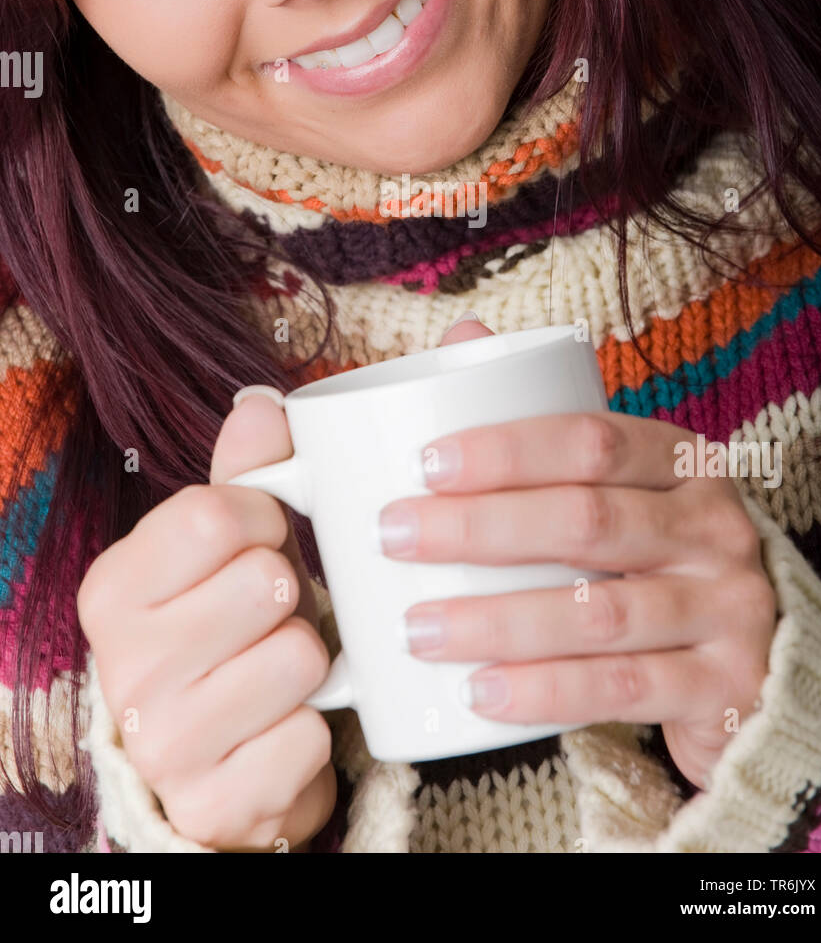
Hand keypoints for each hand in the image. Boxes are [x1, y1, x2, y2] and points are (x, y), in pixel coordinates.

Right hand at [77, 389, 336, 849]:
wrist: (222, 761)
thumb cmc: (226, 632)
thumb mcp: (225, 548)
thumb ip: (244, 474)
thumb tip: (264, 405)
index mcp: (114, 589)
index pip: (212, 515)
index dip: (264, 518)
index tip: (265, 537)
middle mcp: (124, 668)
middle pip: (264, 583)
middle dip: (291, 593)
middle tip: (272, 615)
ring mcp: (163, 745)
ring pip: (299, 658)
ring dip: (311, 662)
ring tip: (280, 668)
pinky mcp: (214, 805)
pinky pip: (312, 736)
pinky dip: (315, 729)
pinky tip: (283, 728)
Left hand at [377, 319, 778, 789]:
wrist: (756, 663)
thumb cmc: (654, 558)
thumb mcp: (620, 485)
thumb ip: (545, 423)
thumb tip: (461, 335)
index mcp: (682, 463)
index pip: (592, 440)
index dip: (505, 449)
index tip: (422, 463)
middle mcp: (715, 529)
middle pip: (587, 520)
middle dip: (478, 528)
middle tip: (393, 537)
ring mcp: (727, 610)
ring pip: (600, 613)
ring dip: (497, 620)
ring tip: (418, 628)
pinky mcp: (722, 689)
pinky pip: (624, 688)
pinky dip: (547, 692)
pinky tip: (482, 692)